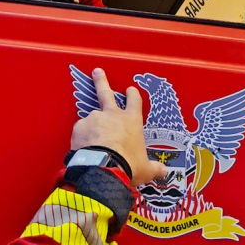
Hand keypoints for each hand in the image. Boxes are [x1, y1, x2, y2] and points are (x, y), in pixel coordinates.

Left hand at [71, 67, 166, 186]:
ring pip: (91, 118)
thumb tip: (164, 172)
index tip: (130, 89)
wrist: (103, 169)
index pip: (134, 101)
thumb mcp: (145, 169)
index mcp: (131, 121)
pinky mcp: (80, 127)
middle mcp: (113, 115)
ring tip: (90, 140)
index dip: (132, 94)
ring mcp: (95, 118)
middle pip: (106, 92)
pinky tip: (83, 148)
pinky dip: (82, 138)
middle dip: (102, 81)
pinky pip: (81, 132)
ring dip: (91, 125)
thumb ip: (154, 168)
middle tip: (97, 71)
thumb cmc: (128, 166)